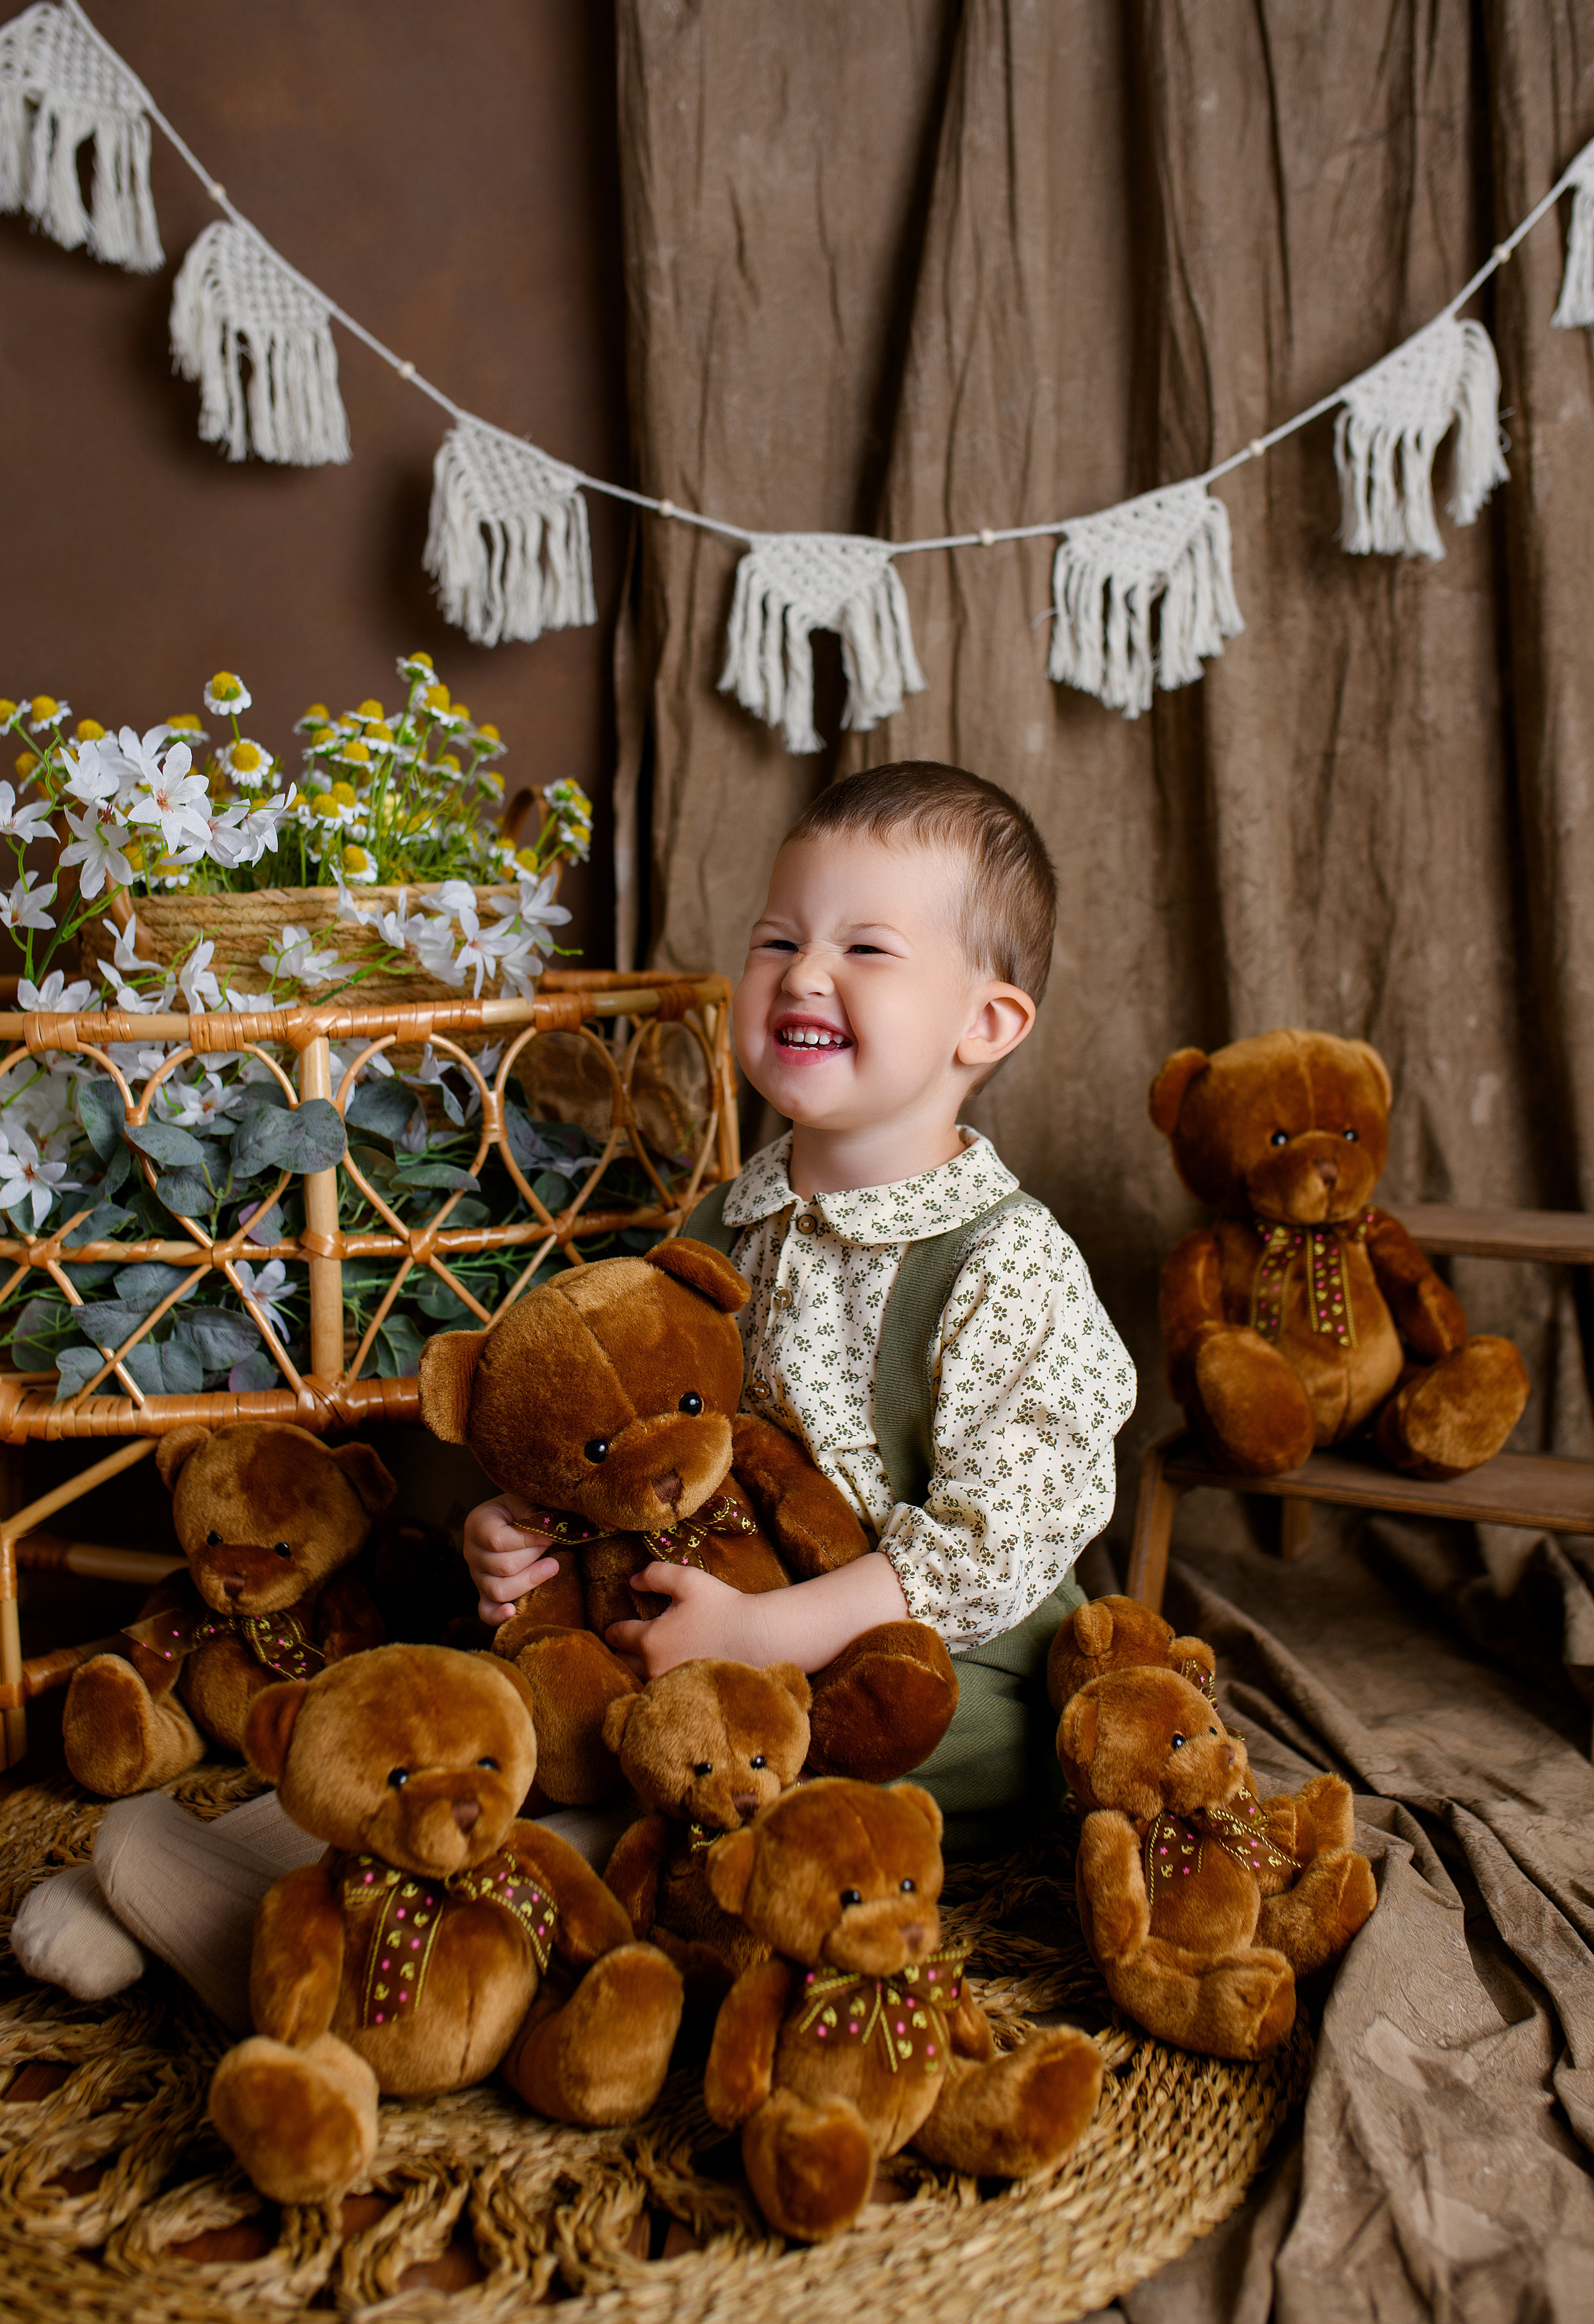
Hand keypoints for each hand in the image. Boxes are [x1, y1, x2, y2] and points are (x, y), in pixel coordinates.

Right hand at [462, 1492, 559, 1624]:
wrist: (516, 1518)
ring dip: (530, 1579)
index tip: (548, 1534)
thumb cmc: (524, 1509)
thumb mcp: (526, 1501)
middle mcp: (471, 1552)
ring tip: (552, 1566)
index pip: (497, 1541)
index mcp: (477, 1524)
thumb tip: (550, 1533)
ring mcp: (477, 1575)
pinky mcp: (485, 1594)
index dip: (528, 1540)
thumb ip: (534, 1515)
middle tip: (550, 1545)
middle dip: (533, 1556)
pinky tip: (513, 1611)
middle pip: (502, 1567)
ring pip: (498, 1590)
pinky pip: (486, 1611)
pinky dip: (498, 1615)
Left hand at [605, 1563, 770, 1679]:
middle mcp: (653, 1667)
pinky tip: (671, 1671)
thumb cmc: (722, 1608)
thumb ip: (655, 1575)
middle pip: (623, 1663)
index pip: (617, 1635)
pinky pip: (662, 1690)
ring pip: (642, 1678)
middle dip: (623, 1651)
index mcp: (649, 1640)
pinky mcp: (685, 1696)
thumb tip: (633, 1581)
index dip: (614, 1629)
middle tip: (630, 1643)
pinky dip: (661, 1681)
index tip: (614, 1628)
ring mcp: (669, 1685)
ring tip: (650, 1657)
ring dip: (641, 1668)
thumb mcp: (687, 1581)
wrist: (758, 1639)